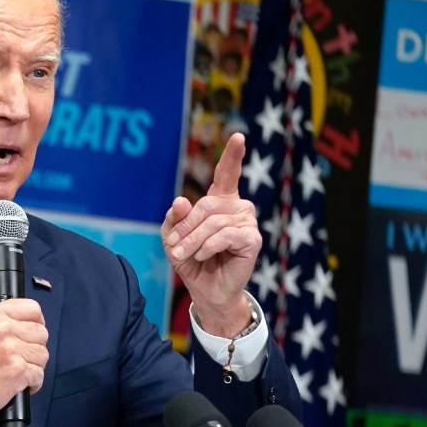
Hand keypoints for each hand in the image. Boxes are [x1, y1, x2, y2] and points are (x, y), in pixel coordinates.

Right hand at [0, 299, 48, 426]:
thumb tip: (23, 322)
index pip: (32, 308)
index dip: (37, 321)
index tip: (35, 329)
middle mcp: (2, 328)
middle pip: (41, 332)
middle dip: (35, 346)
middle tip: (23, 355)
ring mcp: (11, 349)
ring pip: (42, 354)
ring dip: (34, 365)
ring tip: (18, 370)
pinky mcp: (18, 371)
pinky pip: (39, 375)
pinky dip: (33, 383)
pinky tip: (20, 384)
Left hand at [161, 133, 260, 336]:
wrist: (205, 289)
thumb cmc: (191, 260)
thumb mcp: (173, 237)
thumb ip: (175, 218)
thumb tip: (181, 201)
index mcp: (220, 201)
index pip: (227, 173)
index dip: (232, 154)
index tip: (238, 136)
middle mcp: (237, 207)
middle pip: (206, 206)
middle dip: (186, 227)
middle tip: (173, 247)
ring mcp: (247, 222)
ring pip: (214, 223)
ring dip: (193, 240)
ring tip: (183, 254)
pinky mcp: (253, 239)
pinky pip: (226, 235)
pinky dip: (209, 246)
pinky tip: (204, 255)